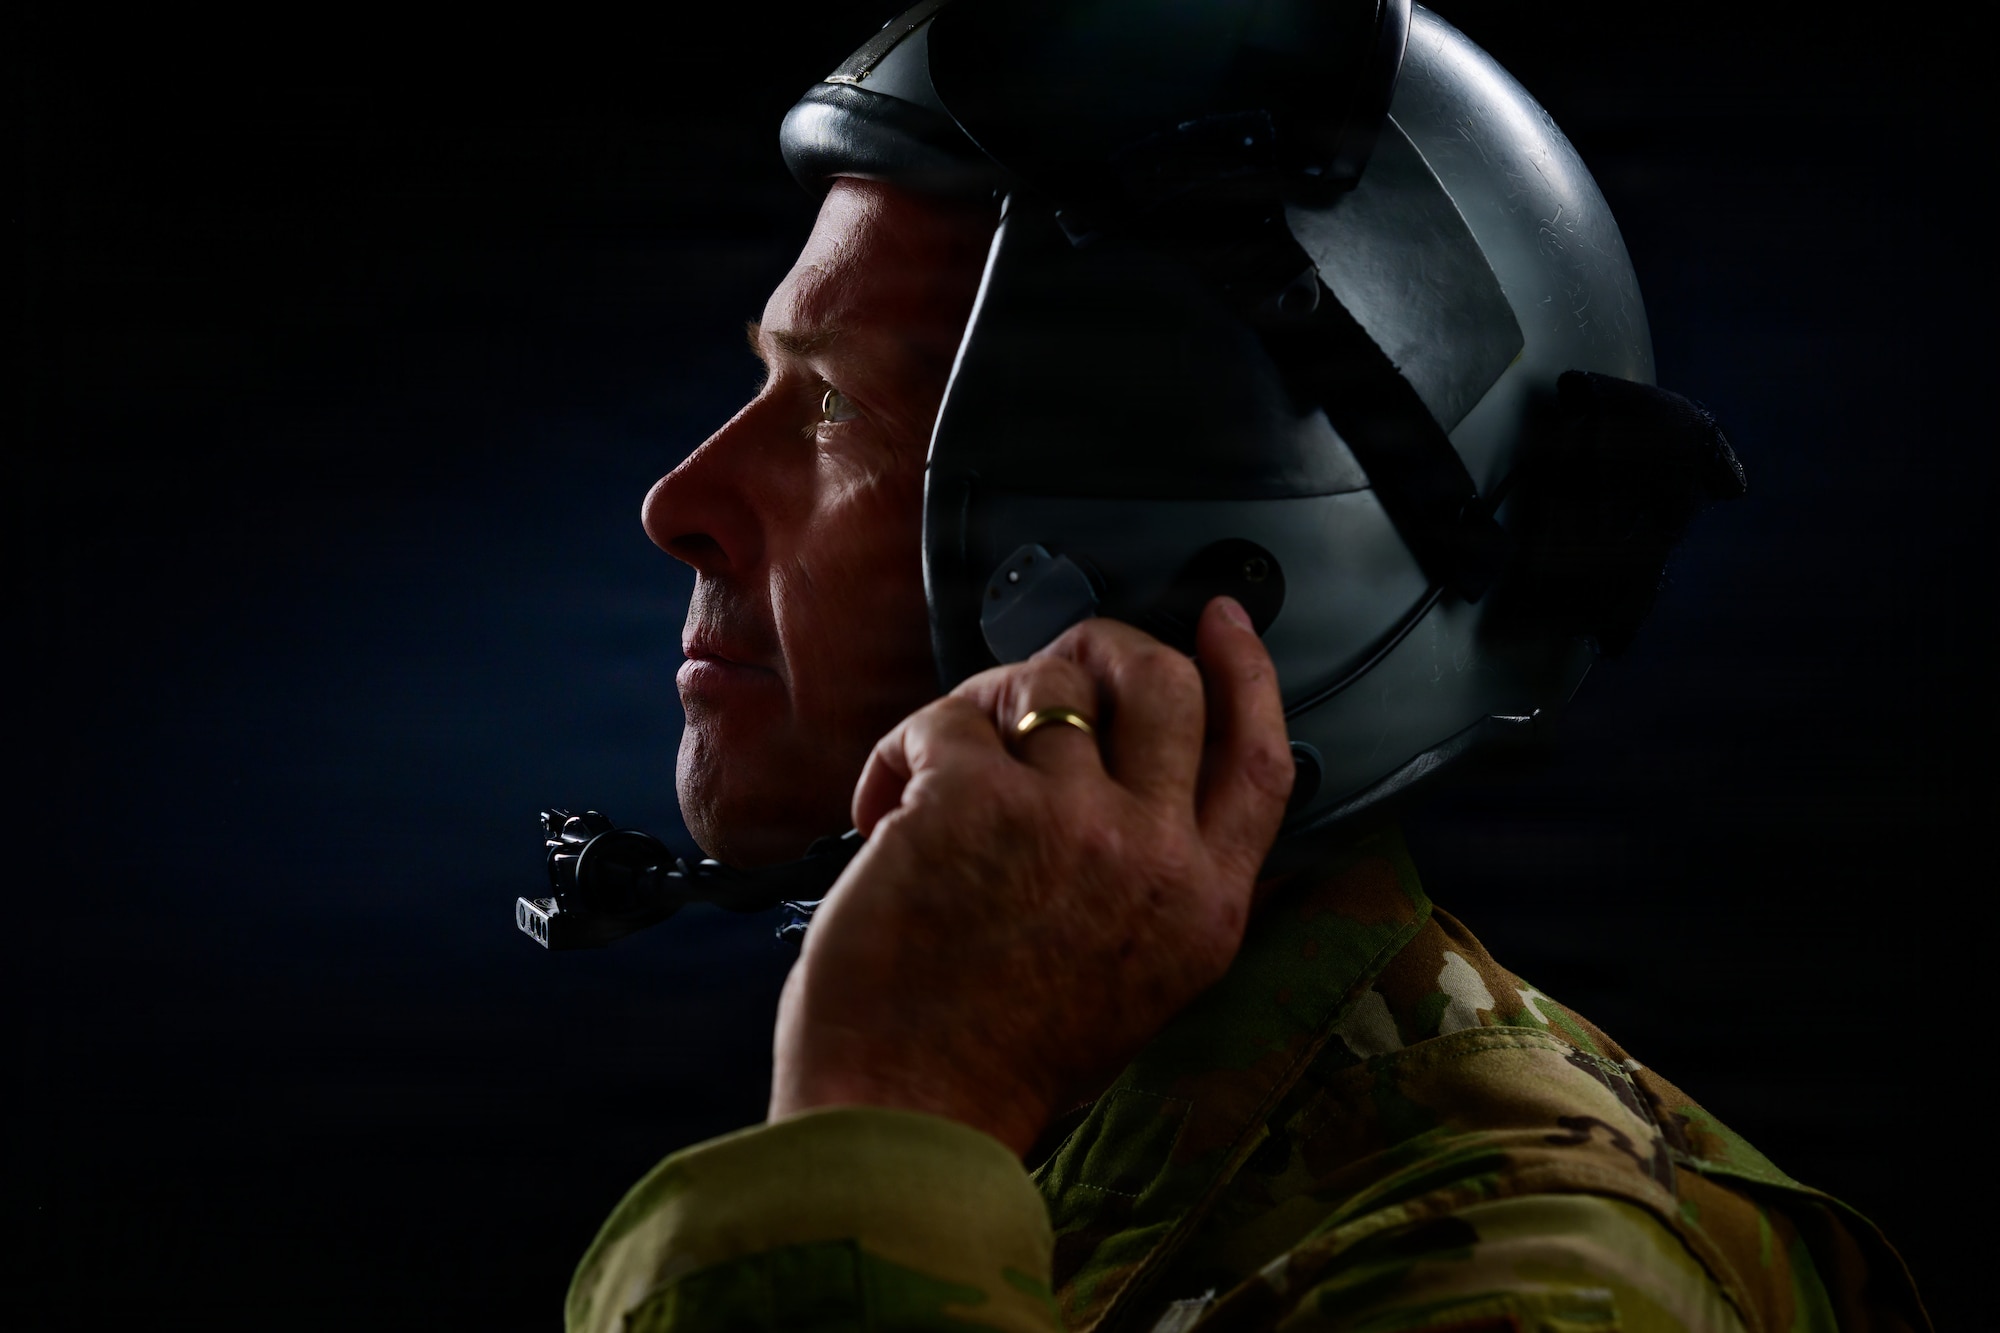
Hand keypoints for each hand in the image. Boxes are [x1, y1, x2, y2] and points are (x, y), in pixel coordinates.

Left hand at [768, 598, 1293, 1155]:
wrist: (909, 1115)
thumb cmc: (1001, 1054)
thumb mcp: (1141, 975)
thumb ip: (1161, 872)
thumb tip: (1125, 760)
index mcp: (1205, 904)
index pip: (1261, 757)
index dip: (1248, 673)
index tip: (1223, 619)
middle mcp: (1153, 854)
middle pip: (1162, 683)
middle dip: (1103, 646)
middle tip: (1050, 666)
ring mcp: (1066, 820)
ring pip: (1043, 682)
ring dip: (979, 708)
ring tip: (933, 774)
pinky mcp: (971, 800)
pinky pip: (944, 718)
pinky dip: (899, 750)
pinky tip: (877, 809)